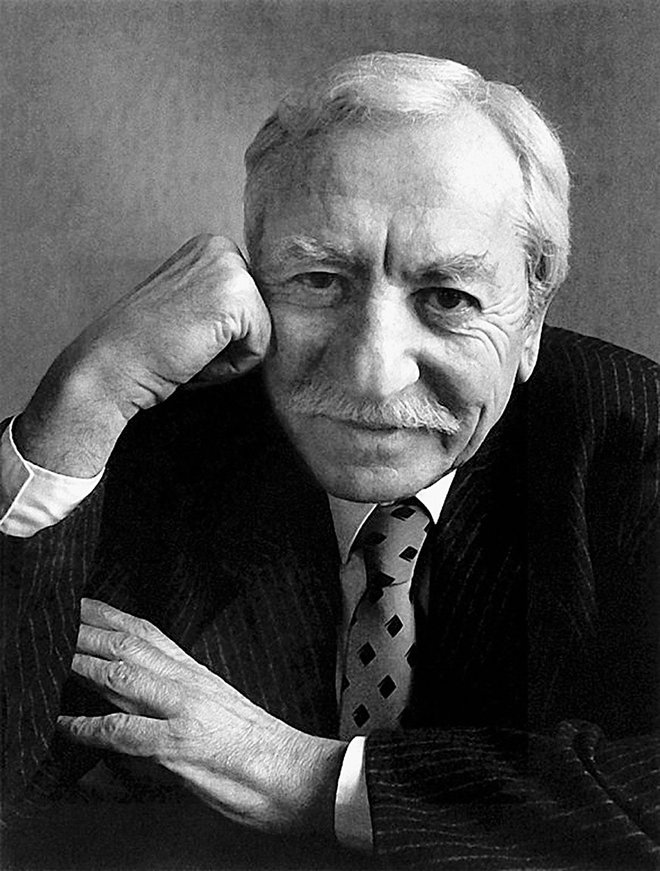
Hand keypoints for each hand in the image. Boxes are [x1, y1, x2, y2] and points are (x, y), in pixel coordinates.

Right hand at [15, 235, 270, 474]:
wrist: (109, 363)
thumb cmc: (143, 346)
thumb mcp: (187, 305)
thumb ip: (219, 300)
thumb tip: (265, 316)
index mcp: (210, 246)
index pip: (250, 304)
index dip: (220, 333)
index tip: (181, 332)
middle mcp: (222, 247)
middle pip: (260, 317)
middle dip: (229, 343)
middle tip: (183, 343)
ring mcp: (231, 268)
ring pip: (262, 333)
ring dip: (228, 356)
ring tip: (188, 349)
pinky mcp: (239, 298)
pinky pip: (260, 348)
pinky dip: (230, 366)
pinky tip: (195, 356)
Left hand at [58, 599, 346, 834]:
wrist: (297, 774)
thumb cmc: (259, 749)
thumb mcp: (217, 711)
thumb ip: (177, 700)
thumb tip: (136, 703)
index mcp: (198, 675)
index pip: (149, 635)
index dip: (112, 617)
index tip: (84, 603)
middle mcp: (190, 685)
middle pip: (131, 647)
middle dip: (89, 630)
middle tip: (57, 617)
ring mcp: (185, 713)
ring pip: (126, 678)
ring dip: (85, 665)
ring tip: (55, 655)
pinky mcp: (183, 747)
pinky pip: (127, 735)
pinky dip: (92, 730)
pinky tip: (68, 727)